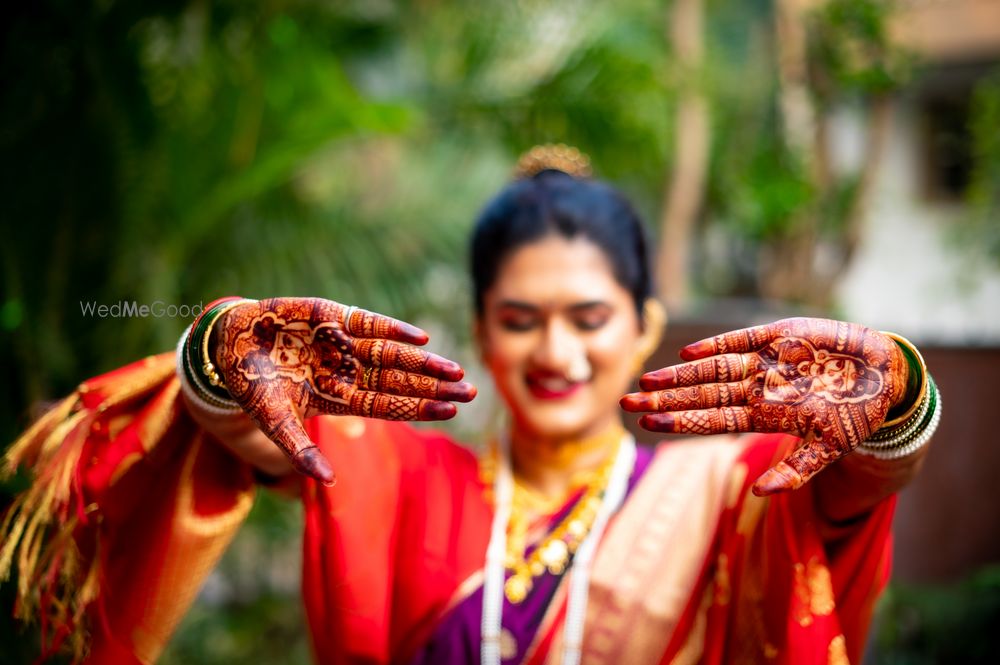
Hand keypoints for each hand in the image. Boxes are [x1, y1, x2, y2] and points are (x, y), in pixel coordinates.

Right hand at [213, 298, 476, 484]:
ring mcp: (341, 344)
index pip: (388, 406)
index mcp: (338, 397)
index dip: (420, 409)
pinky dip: (393, 330)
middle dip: (434, 386)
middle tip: (472, 392)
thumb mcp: (272, 421)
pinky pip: (368, 324)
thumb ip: (300, 449)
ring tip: (456, 370)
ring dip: (423, 363)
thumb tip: (326, 482)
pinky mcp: (330, 317)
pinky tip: (421, 340)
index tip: (452, 412)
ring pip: (391, 355)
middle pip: (399, 382)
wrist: (225, 345)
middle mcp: (346, 370)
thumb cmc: (250, 387)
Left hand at [620, 317, 907, 495]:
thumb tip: (761, 495)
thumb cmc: (852, 418)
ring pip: (712, 368)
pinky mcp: (780, 335)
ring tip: (645, 377)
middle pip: (701, 395)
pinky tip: (687, 352)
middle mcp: (756, 388)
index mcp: (762, 415)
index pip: (710, 420)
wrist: (885, 378)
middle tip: (624, 399)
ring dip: (680, 374)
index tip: (644, 422)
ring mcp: (765, 362)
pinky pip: (742, 339)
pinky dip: (717, 343)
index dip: (678, 421)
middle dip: (664, 398)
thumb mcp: (827, 449)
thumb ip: (795, 471)